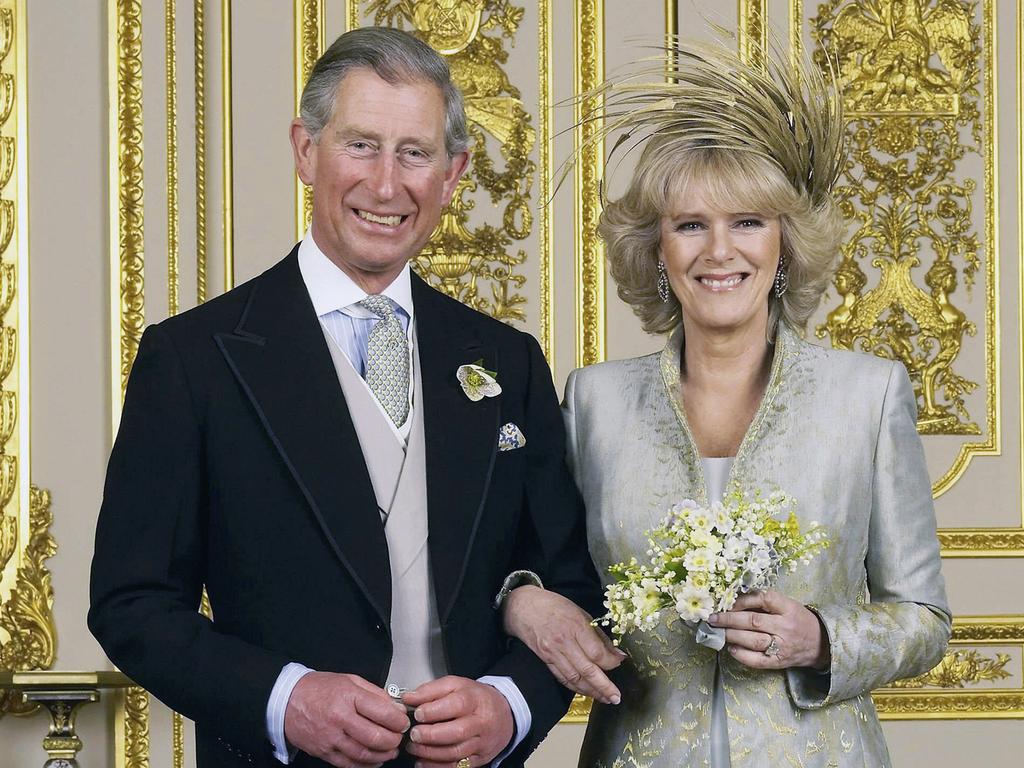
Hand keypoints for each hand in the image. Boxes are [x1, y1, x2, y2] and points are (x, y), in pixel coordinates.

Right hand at [284, 672, 408, 767]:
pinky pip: (349, 764)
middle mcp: (339, 718)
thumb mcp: (350, 680)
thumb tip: (396, 708)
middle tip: (399, 737)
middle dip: (394, 740)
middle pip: (375, 737)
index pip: (382, 712)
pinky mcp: (324, 752)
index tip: (404, 722)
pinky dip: (366, 765)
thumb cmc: (319, 689)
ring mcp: (331, 738)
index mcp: (348, 697)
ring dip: (383, 755)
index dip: (399, 721)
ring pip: (364, 754)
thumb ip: (375, 694)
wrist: (287, 701)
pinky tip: (375, 760)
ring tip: (390, 750)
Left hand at [401, 676, 512, 766]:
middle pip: (458, 732)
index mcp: (475, 700)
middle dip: (431, 735)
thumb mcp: (456, 685)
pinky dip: (438, 766)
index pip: (457, 704)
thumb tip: (409, 698)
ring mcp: (482, 743)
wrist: (504, 714)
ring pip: (456, 752)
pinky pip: (458, 766)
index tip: (418, 713)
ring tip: (414, 748)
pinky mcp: (480, 759)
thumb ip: (431, 690)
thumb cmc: (476, 699)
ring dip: (431, 753)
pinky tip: (423, 762)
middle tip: (414, 734)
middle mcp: (481, 722)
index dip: (434, 710)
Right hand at [502, 585, 624, 703]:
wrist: (523, 607)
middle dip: (604, 687)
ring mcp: (553, 653)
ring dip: (591, 691)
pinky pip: (562, 678)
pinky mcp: (545, 660)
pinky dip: (575, 687)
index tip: (620, 663)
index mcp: (576, 626)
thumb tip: (616, 653)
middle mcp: (564, 642)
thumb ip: (598, 634)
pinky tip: (586, 691)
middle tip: (616, 697)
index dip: (611, 662)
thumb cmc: (554, 605)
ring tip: (605, 698)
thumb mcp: (580, 612)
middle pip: (588, 670)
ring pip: (575, 679)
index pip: (597, 652)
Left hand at [707, 590, 829, 670]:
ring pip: (753, 640)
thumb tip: (734, 600)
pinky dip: (742, 655)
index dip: (743, 599)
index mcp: (788, 608)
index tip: (728, 600)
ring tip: (718, 631)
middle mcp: (785, 627)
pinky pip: (758, 660)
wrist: (821, 644)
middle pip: (753, 621)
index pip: (764, 599)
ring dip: (732, 635)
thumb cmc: (798, 620)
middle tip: (712, 618)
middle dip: (729, 619)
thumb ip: (765, 602)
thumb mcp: (788, 605)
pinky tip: (731, 649)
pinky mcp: (779, 662)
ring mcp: (782, 646)